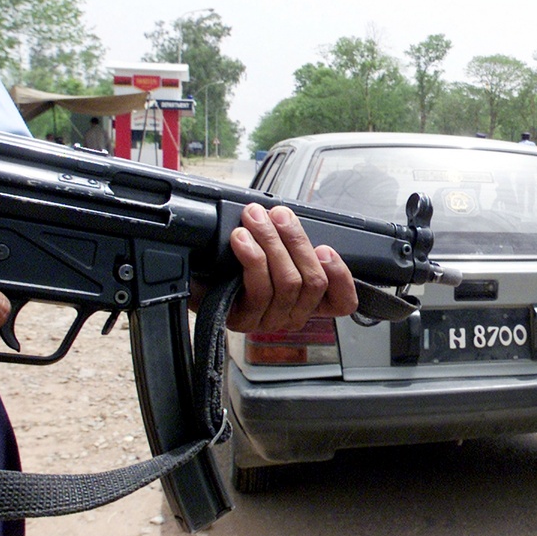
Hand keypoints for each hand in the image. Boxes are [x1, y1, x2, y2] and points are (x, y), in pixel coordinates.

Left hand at [191, 204, 357, 332]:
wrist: (193, 275)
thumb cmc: (234, 261)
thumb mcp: (271, 247)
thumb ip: (290, 240)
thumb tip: (290, 218)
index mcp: (308, 301)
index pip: (343, 302)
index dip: (341, 277)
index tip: (326, 249)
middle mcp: (292, 315)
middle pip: (312, 282)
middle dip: (296, 241)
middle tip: (278, 215)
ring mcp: (268, 320)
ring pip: (287, 283)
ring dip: (271, 243)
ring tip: (255, 218)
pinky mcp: (244, 320)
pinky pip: (259, 290)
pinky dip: (253, 258)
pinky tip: (243, 239)